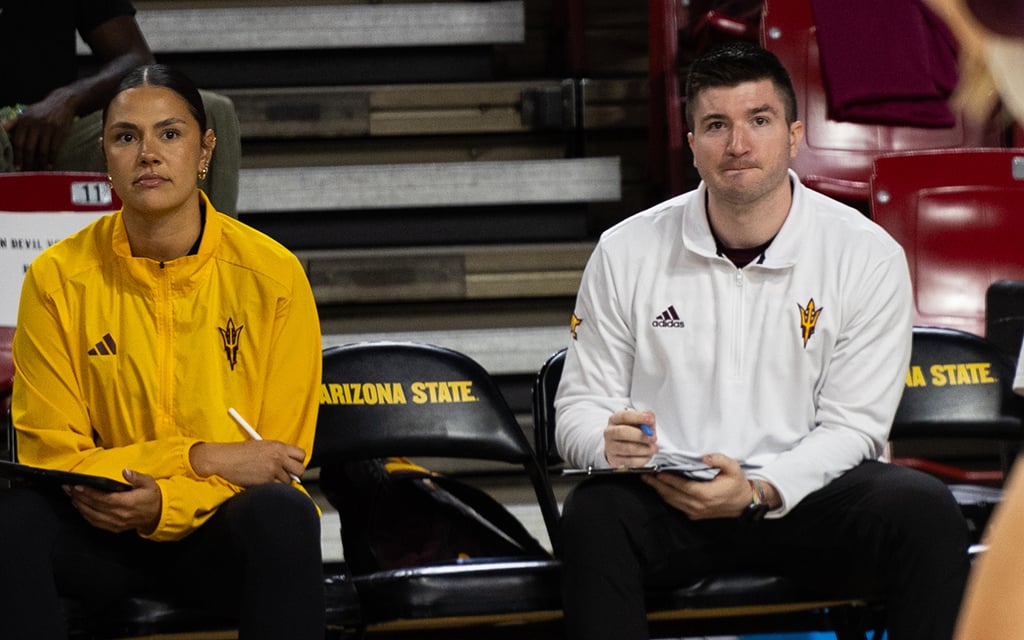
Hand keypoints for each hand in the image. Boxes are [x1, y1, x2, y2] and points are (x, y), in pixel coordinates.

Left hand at [7, 89, 77, 169]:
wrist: (61, 102)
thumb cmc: (41, 110)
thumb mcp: (25, 114)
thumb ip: (13, 123)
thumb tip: (0, 130)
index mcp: (24, 121)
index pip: (18, 142)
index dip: (17, 156)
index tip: (17, 166)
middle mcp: (35, 124)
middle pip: (29, 148)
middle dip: (28, 162)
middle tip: (28, 171)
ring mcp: (48, 128)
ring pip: (42, 150)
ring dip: (40, 163)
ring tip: (39, 171)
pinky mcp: (59, 131)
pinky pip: (54, 149)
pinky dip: (52, 159)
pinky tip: (50, 165)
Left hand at [67, 469, 161, 532]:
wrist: (158, 514)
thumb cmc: (152, 496)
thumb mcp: (149, 482)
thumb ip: (136, 477)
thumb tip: (125, 471)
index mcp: (128, 503)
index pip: (103, 499)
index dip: (89, 493)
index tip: (77, 486)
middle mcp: (119, 515)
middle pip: (94, 507)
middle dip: (78, 497)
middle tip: (67, 488)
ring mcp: (116, 523)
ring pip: (92, 516)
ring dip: (79, 506)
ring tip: (70, 496)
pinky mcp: (114, 528)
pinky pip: (95, 523)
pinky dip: (85, 515)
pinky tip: (80, 507)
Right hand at [189, 440, 306, 486]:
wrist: (222, 459)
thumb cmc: (237, 452)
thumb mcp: (260, 446)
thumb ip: (276, 452)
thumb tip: (287, 463)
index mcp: (278, 446)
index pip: (301, 454)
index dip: (298, 461)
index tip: (293, 465)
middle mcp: (278, 457)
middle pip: (300, 470)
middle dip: (295, 474)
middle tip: (286, 475)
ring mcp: (272, 470)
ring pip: (288, 482)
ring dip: (280, 483)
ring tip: (268, 479)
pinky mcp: (265, 481)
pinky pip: (276, 488)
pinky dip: (272, 489)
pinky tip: (263, 484)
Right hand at [604, 408, 657, 467]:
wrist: (620, 447)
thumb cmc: (631, 432)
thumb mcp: (638, 422)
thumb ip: (646, 418)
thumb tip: (650, 416)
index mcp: (614, 419)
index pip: (624, 416)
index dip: (638, 417)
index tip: (650, 420)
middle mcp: (609, 433)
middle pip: (622, 432)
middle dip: (640, 435)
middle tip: (653, 438)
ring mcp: (610, 447)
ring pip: (628, 448)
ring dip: (644, 449)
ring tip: (654, 448)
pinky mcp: (614, 459)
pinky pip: (630, 461)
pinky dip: (643, 459)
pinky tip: (648, 455)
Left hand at [641, 453, 750, 519]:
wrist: (744, 504)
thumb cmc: (737, 484)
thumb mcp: (733, 468)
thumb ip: (719, 460)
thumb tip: (704, 457)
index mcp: (705, 494)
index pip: (681, 485)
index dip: (667, 479)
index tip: (656, 472)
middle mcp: (698, 505)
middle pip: (672, 494)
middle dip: (657, 485)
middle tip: (645, 475)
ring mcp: (695, 512)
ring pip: (672, 502)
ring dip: (659, 491)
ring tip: (649, 481)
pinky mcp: (695, 515)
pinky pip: (677, 506)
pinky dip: (667, 498)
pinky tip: (661, 490)